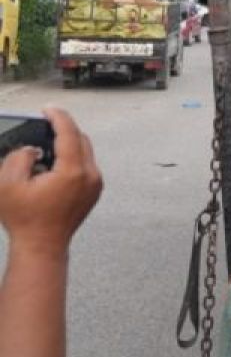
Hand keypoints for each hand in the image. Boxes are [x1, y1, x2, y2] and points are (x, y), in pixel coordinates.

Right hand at [0, 107, 102, 255]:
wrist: (42, 247)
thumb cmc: (25, 219)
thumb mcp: (9, 184)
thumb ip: (19, 157)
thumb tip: (33, 148)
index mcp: (73, 171)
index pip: (69, 133)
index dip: (58, 117)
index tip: (48, 109)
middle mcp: (90, 175)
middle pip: (81, 139)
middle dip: (63, 129)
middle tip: (45, 123)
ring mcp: (95, 184)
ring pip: (85, 151)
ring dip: (68, 143)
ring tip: (46, 143)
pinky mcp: (94, 191)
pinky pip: (85, 164)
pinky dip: (72, 157)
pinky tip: (54, 162)